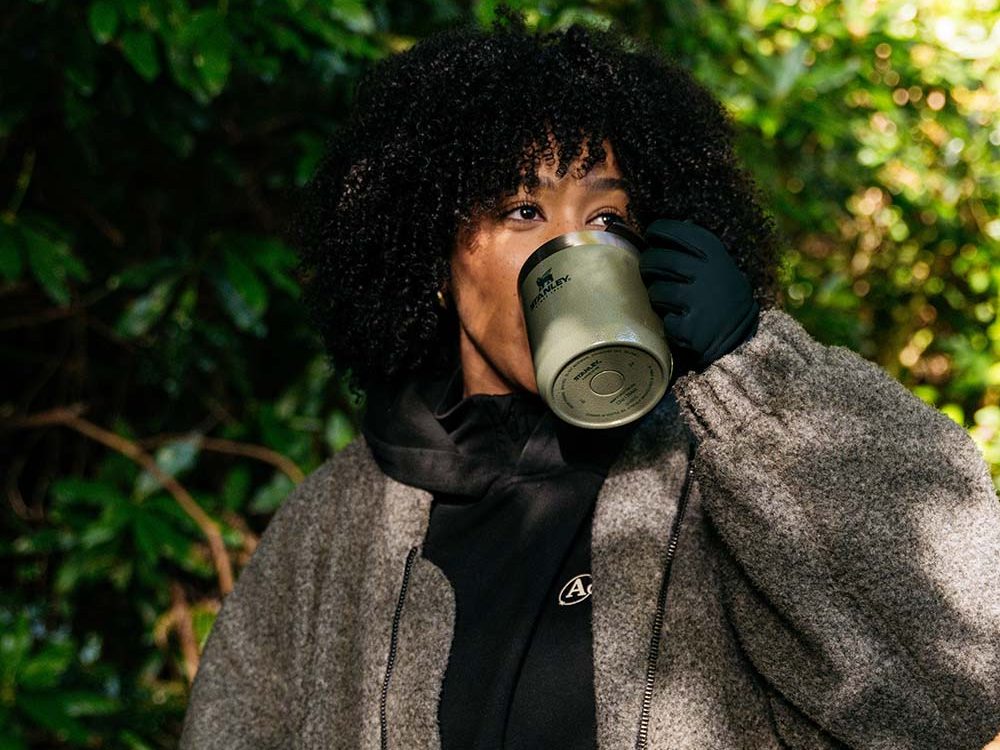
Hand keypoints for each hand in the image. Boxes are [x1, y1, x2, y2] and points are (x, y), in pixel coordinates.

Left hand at [639, 219, 759, 379]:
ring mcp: (697, 299)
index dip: (655, 232)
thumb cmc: (720, 294)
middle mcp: (705, 271)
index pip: (669, 230)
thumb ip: (694, 247)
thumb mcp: (717, 263)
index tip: (651, 237)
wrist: (738, 334)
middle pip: (655, 259)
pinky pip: (663, 318)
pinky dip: (667, 322)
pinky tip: (682, 321)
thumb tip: (660, 227)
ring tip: (670, 300)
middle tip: (650, 270)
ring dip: (656, 296)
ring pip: (655, 289)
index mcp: (712, 250)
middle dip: (648, 265)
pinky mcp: (688, 327)